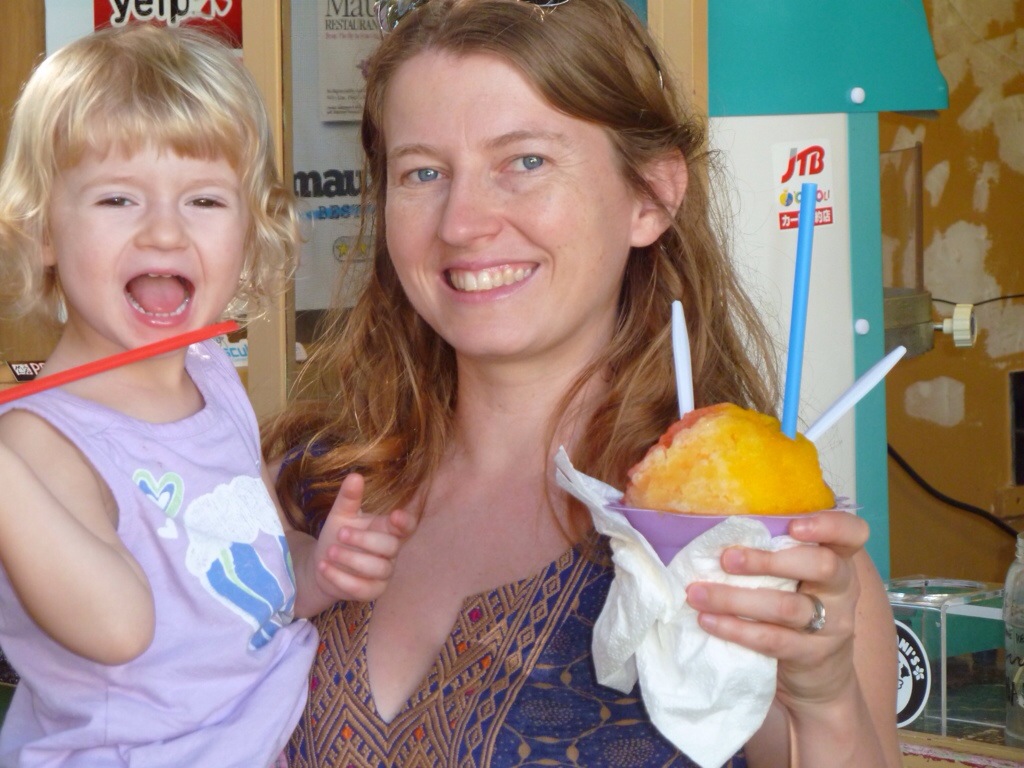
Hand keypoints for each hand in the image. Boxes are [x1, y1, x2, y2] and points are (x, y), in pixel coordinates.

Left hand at [313, 473, 416, 602]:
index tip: (395, 515)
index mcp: (386, 530)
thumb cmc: (338, 537)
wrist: (322, 565)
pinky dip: (341, 578)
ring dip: (351, 560)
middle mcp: (390, 553)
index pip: (406, 526)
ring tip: (328, 552)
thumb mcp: (340, 515)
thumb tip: (355, 476)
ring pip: (377, 569)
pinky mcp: (371, 592)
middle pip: (391, 547)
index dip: (405, 522)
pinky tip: (324, 567)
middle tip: (340, 533)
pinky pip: (362, 588)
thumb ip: (348, 498)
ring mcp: (383, 574)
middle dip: (365, 540)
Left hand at [684, 510, 868, 708]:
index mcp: (839, 559)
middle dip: (769, 561)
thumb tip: (715, 524)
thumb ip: (775, 550)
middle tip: (726, 559)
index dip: (829, 525)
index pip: (852, 533)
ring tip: (698, 593)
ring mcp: (832, 625)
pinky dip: (735, 628)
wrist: (821, 677)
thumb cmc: (797, 606)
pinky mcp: (812, 655)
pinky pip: (772, 639)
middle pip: (822, 566)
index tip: (793, 525)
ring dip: (735, 599)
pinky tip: (708, 620)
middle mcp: (842, 589)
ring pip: (787, 607)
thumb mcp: (797, 576)